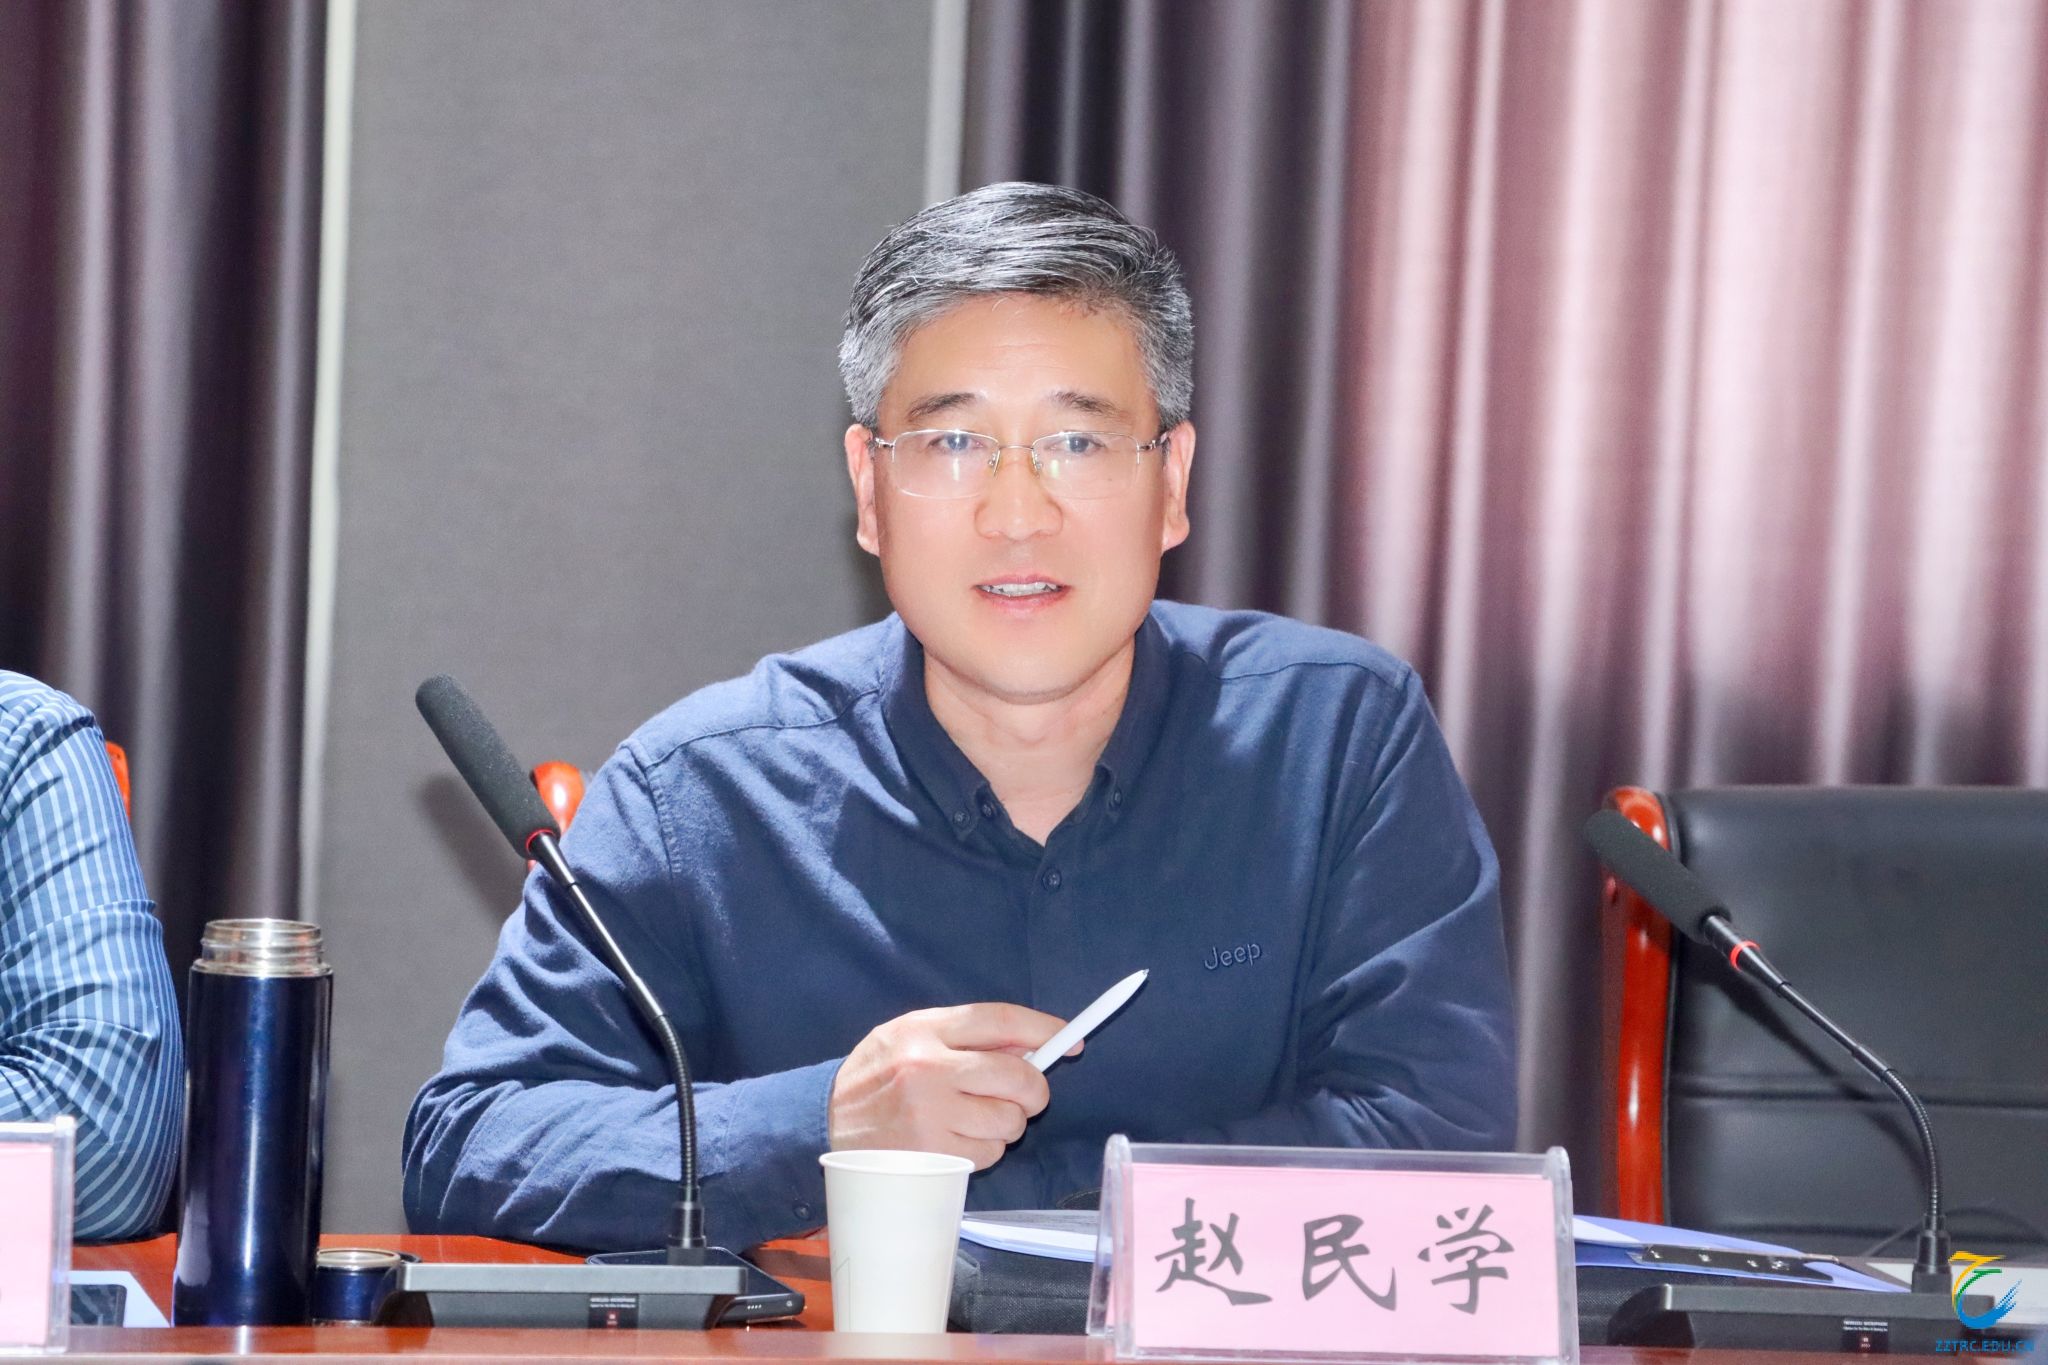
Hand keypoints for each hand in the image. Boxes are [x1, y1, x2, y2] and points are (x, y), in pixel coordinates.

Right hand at [828, 1003, 1077, 1169]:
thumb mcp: (913, 1036)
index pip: (1000, 1020)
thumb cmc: (879, 1074)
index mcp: (925, 1029)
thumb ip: (967, 1036)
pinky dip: (984, 1149)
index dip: (1044, 1029)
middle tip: (1024, 1095)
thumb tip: (1031, 1047)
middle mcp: (928, 1069)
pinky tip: (957, 1139)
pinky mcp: (931, 1154)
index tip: (1071, 1040)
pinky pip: (989, 1154)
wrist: (824, 1119)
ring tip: (974, 1118)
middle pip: (1018, 1077)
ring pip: (1010, 1122)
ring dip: (1006, 1124)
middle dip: (1034, 1090)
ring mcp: (930, 1115)